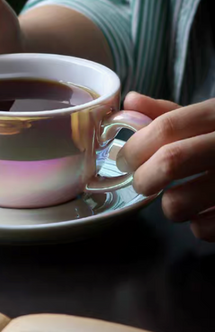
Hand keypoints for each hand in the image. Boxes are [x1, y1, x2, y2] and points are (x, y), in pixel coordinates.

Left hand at [117, 92, 214, 241]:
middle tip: (142, 182)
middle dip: (144, 177)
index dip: (136, 145)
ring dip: (169, 205)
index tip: (124, 160)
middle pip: (170, 162)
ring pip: (180, 203)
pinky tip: (204, 213)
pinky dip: (196, 225)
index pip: (167, 127)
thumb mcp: (211, 117)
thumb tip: (130, 102)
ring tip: (178, 197)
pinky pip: (204, 229)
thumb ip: (170, 113)